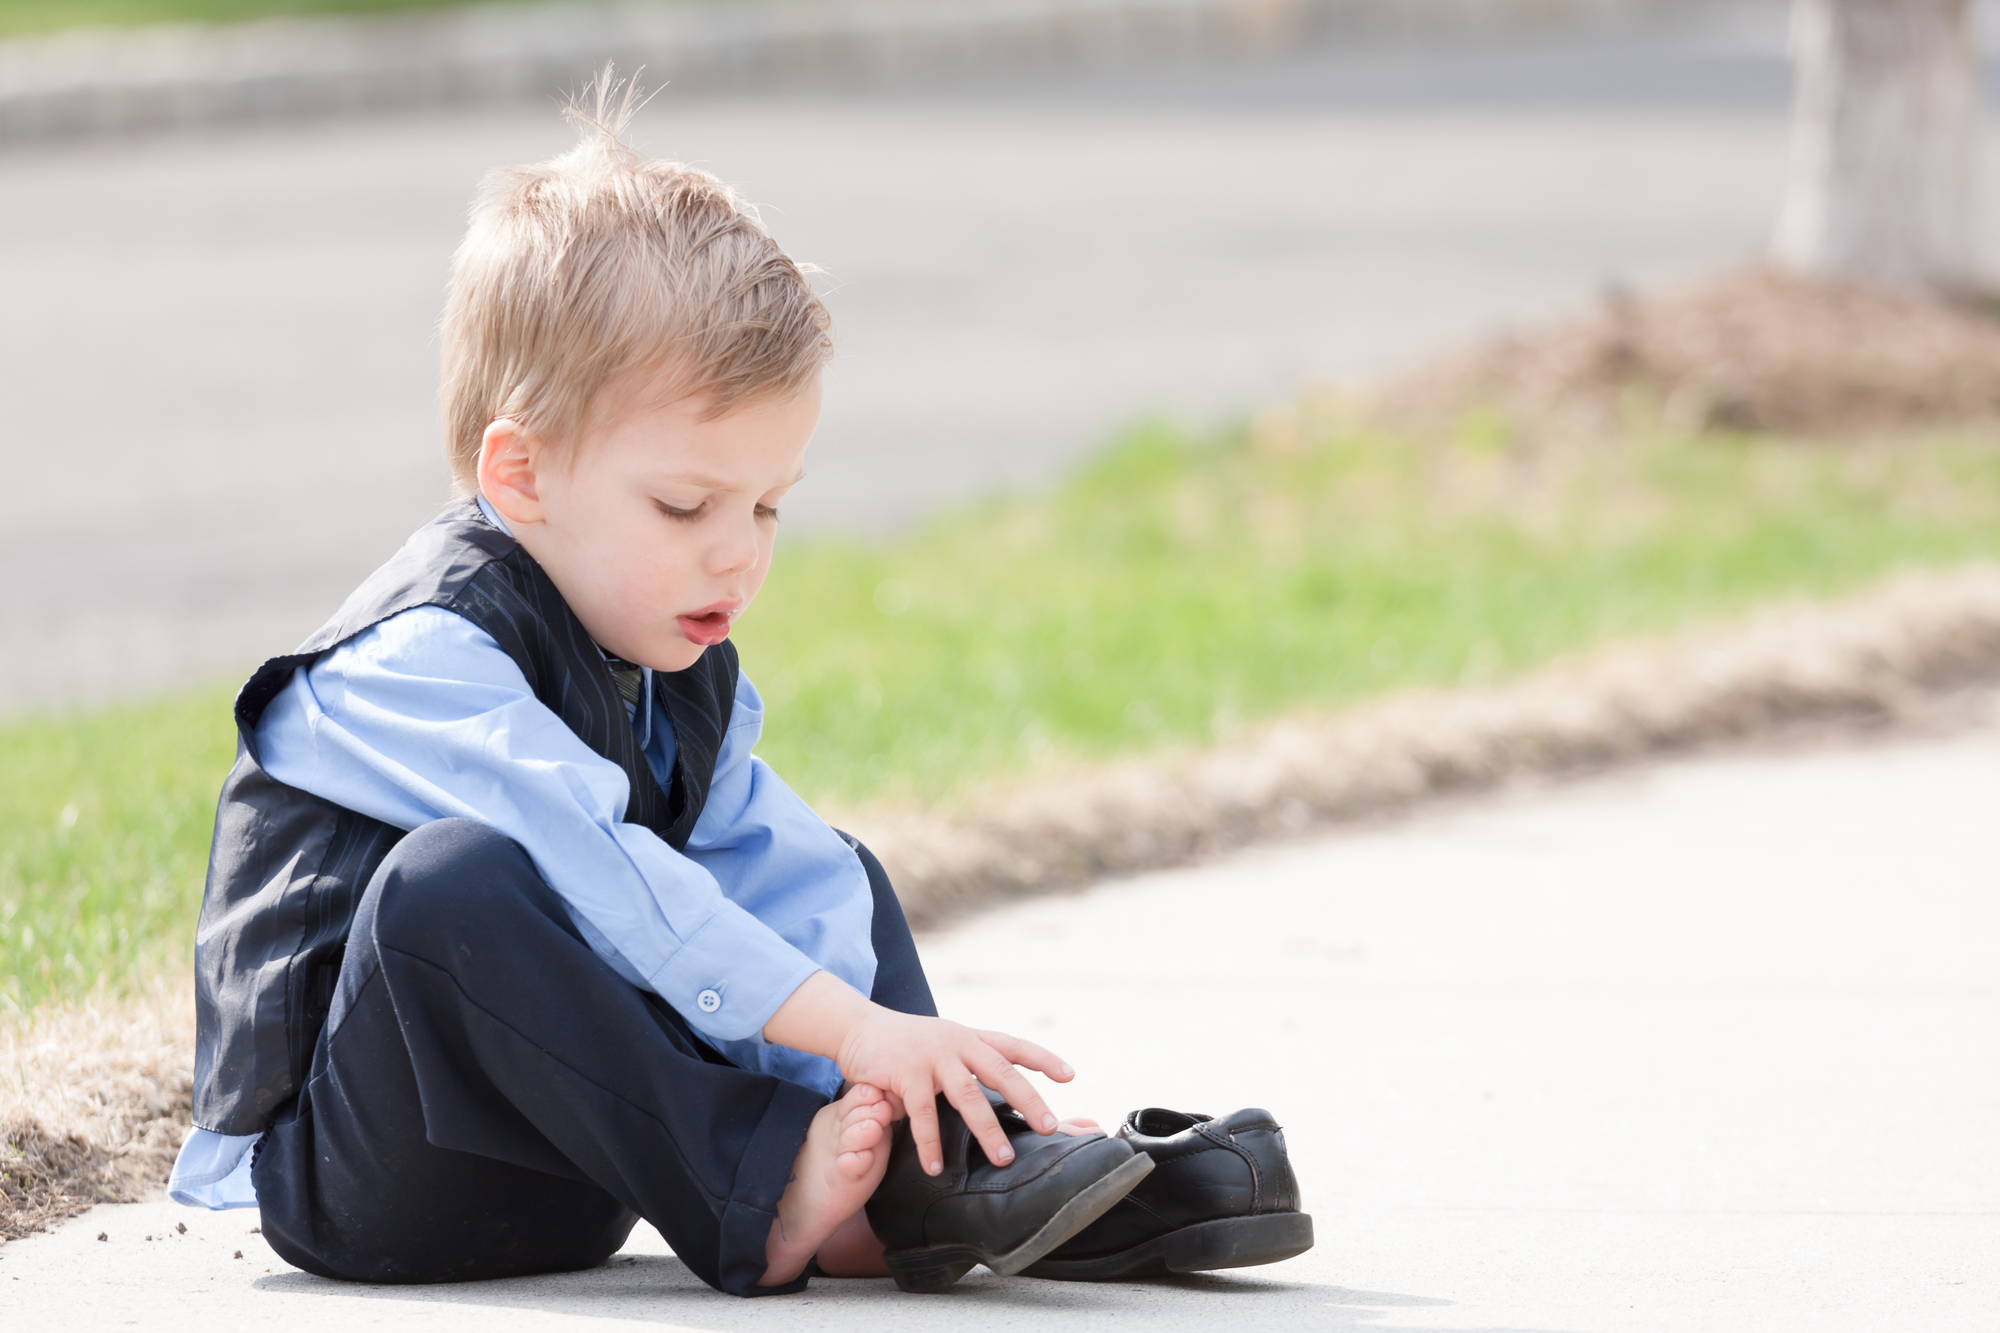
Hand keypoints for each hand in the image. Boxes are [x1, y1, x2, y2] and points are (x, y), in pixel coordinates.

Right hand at [836, 1007, 1073, 1175]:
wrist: (859, 1028)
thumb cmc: (906, 1043)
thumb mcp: (944, 1043)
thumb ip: (970, 1063)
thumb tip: (1005, 1091)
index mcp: (970, 1037)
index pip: (1013, 1045)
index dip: (1043, 1059)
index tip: (1071, 1075)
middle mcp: (957, 1043)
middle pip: (1001, 1072)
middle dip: (1029, 1100)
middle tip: (1051, 1128)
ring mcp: (932, 1057)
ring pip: (967, 1096)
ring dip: (987, 1130)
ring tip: (1003, 1159)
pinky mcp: (904, 1073)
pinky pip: (922, 1114)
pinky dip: (930, 1143)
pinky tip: (936, 1167)